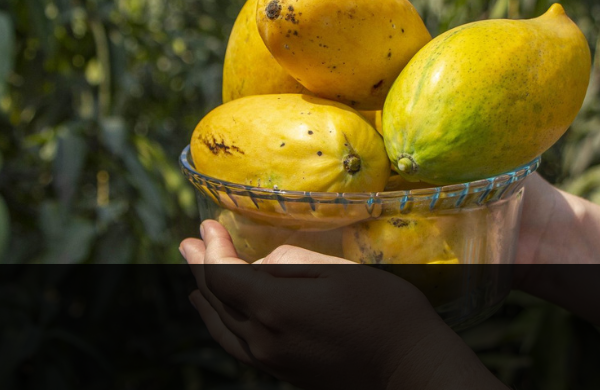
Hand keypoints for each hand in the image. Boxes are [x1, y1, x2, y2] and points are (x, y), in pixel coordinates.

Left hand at [179, 220, 504, 389]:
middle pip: (217, 301)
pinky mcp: (283, 373)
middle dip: (201, 268)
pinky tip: (219, 315)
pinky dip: (221, 324)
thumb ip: (291, 262)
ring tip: (194, 278)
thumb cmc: (384, 312)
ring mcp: (271, 361)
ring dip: (206, 298)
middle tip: (188, 243)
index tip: (207, 225)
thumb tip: (260, 264)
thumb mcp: (339, 271)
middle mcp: (263, 339)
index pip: (223, 276)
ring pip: (222, 327)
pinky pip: (237, 345)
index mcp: (273, 309)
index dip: (211, 250)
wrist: (411, 369)